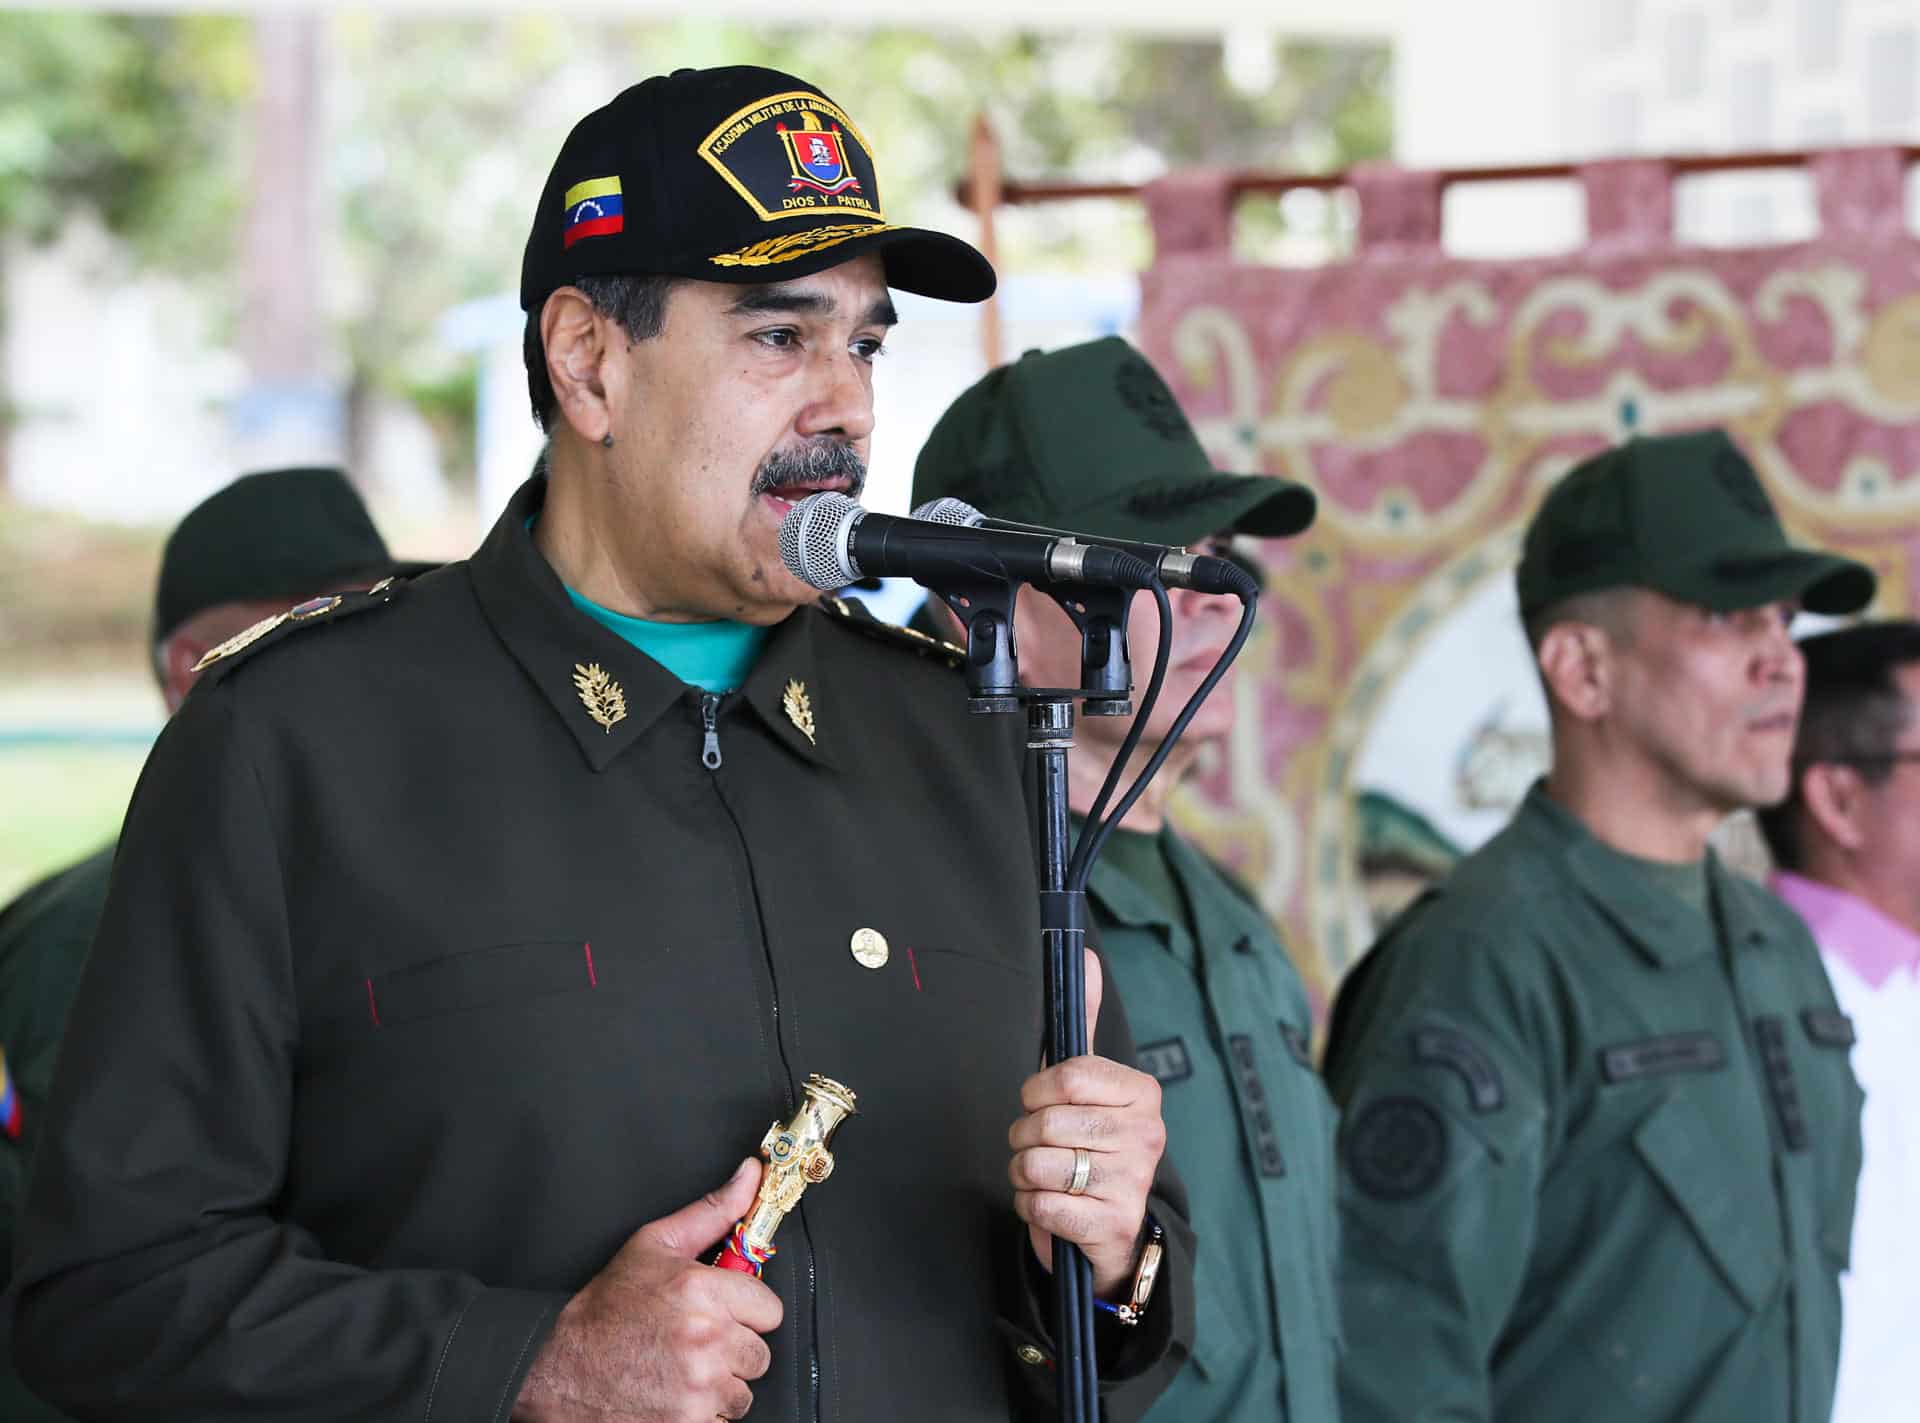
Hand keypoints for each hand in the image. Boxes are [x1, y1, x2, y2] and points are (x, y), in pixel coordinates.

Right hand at [514, 1157, 781, 1421]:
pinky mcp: (689, 1422)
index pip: (769, 1309)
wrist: (559, 1371)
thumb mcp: (654, 1246)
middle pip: (759, 1354)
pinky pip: (722, 1420)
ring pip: (743, 1392)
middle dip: (733, 1351)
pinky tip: (673, 1396)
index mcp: (701, 1289)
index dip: (746, 1311)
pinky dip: (702, 1414)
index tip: (722, 1313)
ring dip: (720, 1386)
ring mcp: (698, 1385)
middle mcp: (706, 1337)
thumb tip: (750, 1175)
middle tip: (696, 1343)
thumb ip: (712, 1211)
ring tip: (681, 1370)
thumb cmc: (605, 1310)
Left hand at [1007, 948, 1165, 1297]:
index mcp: (1142, 1092)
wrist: (1112, 1227)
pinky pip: (1041, 1206)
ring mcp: (1133, 1182)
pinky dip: (1031, 1206)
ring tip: (1044, 1175)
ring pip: (1038, 1164)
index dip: (1035, 1092)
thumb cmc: (1090, 1142)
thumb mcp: (1088, 1081)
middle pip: (1046, 1122)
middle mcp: (1147, 1135)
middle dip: (1023, 1136)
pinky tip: (1051, 1204)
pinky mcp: (1112, 1225)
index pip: (1065, 1076)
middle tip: (1040, 1145)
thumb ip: (1085, 1019)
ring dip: (1023, 1172)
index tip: (1041, 1102)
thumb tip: (1086, 954)